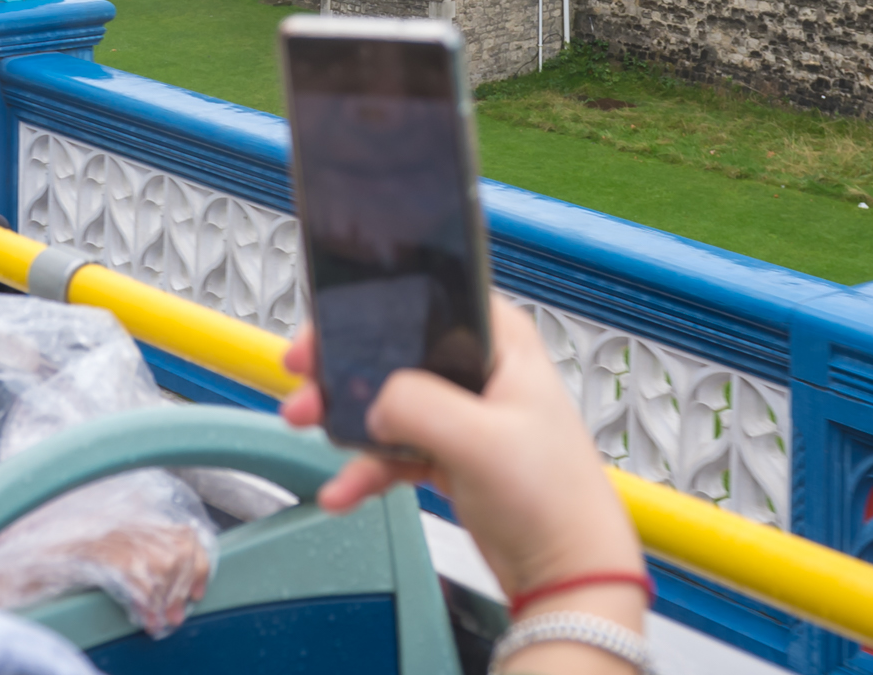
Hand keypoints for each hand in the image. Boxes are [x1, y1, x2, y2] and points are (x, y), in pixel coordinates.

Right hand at [280, 300, 641, 611]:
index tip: (326, 330)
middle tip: (305, 382)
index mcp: (500, 343)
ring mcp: (464, 416)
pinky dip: (366, 468)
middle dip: (345, 371)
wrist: (567, 573)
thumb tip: (375, 400)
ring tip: (311, 431)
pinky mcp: (451, 456)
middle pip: (397, 352)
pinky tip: (343, 489)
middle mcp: (481, 371)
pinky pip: (393, 451)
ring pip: (389, 403)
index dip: (372, 308)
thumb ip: (419, 406)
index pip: (427, 300)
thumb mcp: (481, 440)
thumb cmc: (554, 498)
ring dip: (346, 421)